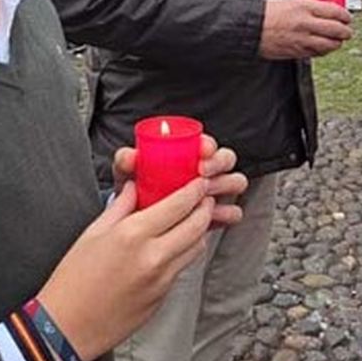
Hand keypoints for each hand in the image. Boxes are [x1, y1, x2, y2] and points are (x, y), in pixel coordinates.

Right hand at [37, 178, 216, 360]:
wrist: (67, 328)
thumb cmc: (72, 283)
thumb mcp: (92, 234)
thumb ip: (120, 207)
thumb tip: (134, 188)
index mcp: (132, 235)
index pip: (178, 205)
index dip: (194, 191)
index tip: (198, 183)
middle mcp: (152, 257)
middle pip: (197, 226)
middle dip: (205, 208)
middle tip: (203, 199)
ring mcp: (161, 280)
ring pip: (196, 248)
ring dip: (199, 231)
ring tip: (192, 220)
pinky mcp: (163, 297)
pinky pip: (182, 268)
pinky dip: (185, 252)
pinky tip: (175, 246)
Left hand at [112, 136, 247, 228]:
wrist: (138, 217)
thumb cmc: (137, 187)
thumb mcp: (129, 174)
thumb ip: (126, 162)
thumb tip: (129, 156)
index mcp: (188, 151)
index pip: (205, 142)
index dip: (207, 145)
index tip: (200, 153)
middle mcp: (206, 167)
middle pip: (226, 158)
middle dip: (218, 164)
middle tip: (203, 173)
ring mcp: (214, 189)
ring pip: (235, 182)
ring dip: (225, 188)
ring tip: (210, 198)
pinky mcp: (216, 212)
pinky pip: (232, 210)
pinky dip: (227, 213)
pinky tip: (216, 218)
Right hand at [259, 0, 351, 58]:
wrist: (251, 28)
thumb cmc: (267, 14)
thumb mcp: (291, 2)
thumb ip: (310, 7)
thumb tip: (325, 11)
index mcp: (304, 7)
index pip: (335, 11)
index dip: (345, 15)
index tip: (347, 17)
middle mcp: (306, 23)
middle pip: (337, 29)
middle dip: (345, 31)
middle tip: (347, 31)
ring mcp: (303, 39)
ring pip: (330, 44)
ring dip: (337, 43)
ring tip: (337, 41)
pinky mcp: (298, 52)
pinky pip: (318, 53)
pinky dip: (324, 51)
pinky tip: (323, 47)